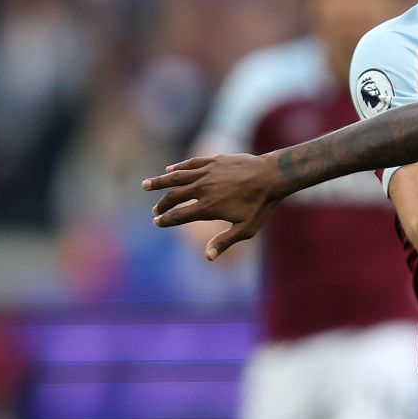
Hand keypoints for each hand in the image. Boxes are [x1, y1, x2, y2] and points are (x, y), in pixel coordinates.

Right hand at [142, 153, 284, 258]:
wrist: (271, 176)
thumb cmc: (261, 205)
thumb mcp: (245, 229)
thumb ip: (224, 241)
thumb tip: (208, 257)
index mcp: (209, 207)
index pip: (180, 215)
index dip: (166, 220)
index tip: (157, 222)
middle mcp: (203, 189)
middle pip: (174, 196)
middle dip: (162, 204)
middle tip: (155, 210)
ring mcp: (207, 173)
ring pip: (177, 177)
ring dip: (160, 181)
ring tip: (146, 185)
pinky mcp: (213, 161)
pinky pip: (191, 164)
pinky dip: (178, 167)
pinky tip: (170, 170)